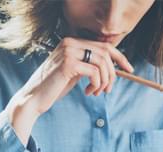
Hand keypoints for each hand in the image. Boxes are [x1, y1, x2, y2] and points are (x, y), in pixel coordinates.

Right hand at [7, 38, 133, 144]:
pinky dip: (96, 84)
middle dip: (113, 73)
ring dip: (104, 81)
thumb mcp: (74, 72)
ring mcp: (68, 52)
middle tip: (108, 89)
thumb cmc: (53, 88)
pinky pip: (94, 72)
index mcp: (71, 42)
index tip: (129, 69)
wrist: (33, 99)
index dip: (120, 57)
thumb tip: (113, 66)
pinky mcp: (68, 64)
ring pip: (102, 63)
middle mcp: (69, 42)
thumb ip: (88, 64)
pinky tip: (88, 92)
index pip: (103, 45)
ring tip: (96, 92)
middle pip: (105, 53)